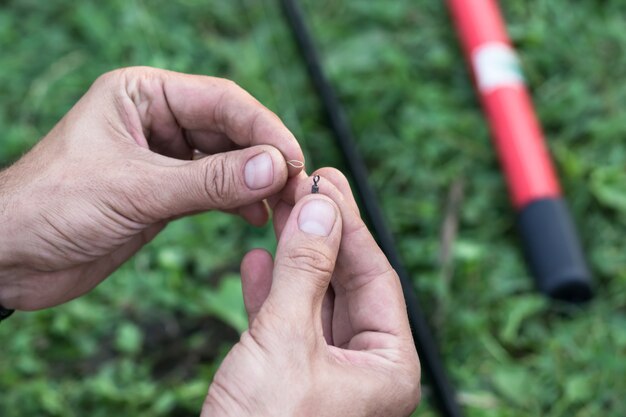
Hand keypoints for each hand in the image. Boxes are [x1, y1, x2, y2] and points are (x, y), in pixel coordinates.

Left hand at [0, 67, 303, 309]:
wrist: (11, 258)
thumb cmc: (52, 206)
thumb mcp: (137, 189)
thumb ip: (209, 180)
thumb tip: (274, 168)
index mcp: (143, 94)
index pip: (222, 101)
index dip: (264, 129)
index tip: (294, 159)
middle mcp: (157, 120)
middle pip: (230, 130)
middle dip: (265, 158)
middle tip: (296, 187)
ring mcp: (163, 158)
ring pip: (227, 162)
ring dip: (256, 182)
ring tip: (282, 205)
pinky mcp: (164, 193)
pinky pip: (214, 190)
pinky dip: (238, 202)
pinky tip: (256, 216)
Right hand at [203, 169, 420, 416]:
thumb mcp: (286, 341)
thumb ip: (305, 271)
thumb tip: (321, 206)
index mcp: (387, 367)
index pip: (375, 276)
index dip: (349, 224)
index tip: (326, 181)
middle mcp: (365, 370)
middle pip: (346, 283)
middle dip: (321, 234)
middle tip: (303, 185)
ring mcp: (328, 374)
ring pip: (314, 300)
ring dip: (294, 257)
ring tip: (278, 211)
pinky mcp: (292, 379)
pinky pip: (288, 324)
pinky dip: (272, 292)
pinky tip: (257, 262)